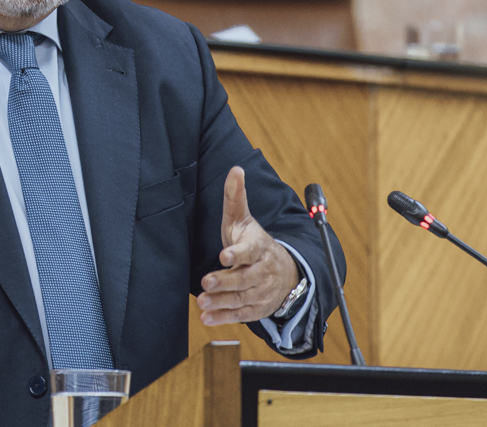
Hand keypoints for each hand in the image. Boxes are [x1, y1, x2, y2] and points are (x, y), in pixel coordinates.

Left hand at [197, 166, 299, 325]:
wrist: (285, 273)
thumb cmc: (255, 243)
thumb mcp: (245, 220)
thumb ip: (236, 197)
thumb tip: (235, 169)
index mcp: (258, 248)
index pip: (249, 251)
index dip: (238, 254)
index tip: (224, 255)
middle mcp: (261, 271)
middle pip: (244, 278)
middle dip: (225, 280)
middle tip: (205, 282)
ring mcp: (259, 291)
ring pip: (241, 298)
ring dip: (221, 301)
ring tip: (202, 302)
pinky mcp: (255, 308)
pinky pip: (239, 314)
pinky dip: (223, 318)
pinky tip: (207, 317)